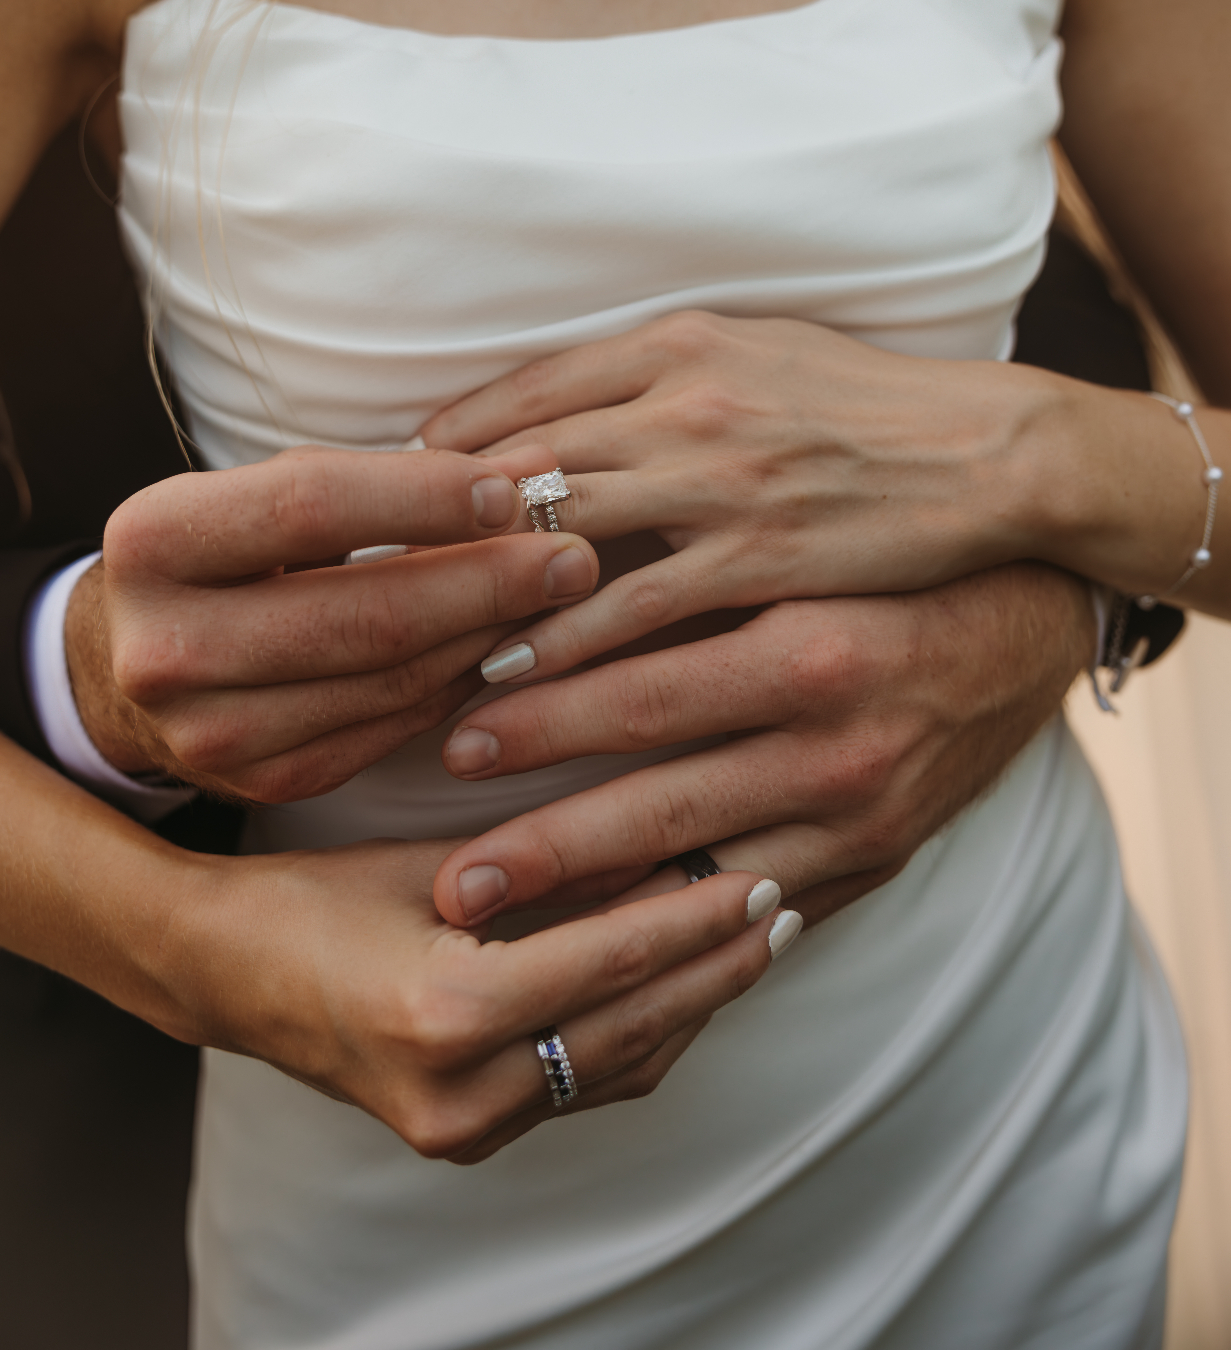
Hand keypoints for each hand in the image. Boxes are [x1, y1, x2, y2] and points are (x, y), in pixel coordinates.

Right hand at [67, 444, 598, 801]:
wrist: (131, 660)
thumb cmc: (228, 550)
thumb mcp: (270, 494)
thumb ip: (391, 479)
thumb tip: (533, 464)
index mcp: (154, 540)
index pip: (312, 506)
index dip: (425, 497)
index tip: (515, 489)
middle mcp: (165, 646)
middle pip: (364, 612)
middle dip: (488, 581)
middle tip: (576, 554)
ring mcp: (211, 731)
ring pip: (390, 680)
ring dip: (489, 634)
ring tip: (558, 594)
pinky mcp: (262, 783)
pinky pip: (391, 728)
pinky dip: (459, 682)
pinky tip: (504, 645)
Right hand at [179, 838, 794, 1162]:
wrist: (225, 976)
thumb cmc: (315, 895)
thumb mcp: (437, 862)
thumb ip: (547, 864)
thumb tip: (663, 839)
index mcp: (447, 1012)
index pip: (614, 958)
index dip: (699, 914)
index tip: (764, 871)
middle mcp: (461, 1090)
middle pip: (633, 1023)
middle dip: (717, 963)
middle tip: (786, 903)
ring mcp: (464, 1129)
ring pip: (620, 1066)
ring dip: (692, 1003)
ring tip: (754, 941)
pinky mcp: (466, 1138)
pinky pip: (583, 1088)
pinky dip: (641, 1034)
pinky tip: (682, 983)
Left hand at [423, 310, 1058, 676]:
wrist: (984, 450)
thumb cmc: (864, 401)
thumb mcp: (755, 349)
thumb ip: (658, 370)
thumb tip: (560, 405)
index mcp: (680, 342)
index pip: (529, 388)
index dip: (448, 441)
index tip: (388, 486)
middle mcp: (684, 399)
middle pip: (522, 458)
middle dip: (434, 520)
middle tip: (362, 570)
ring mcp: (717, 479)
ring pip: (561, 535)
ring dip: (478, 589)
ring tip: (411, 637)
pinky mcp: (755, 556)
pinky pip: (632, 605)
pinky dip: (560, 640)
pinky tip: (506, 673)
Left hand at [430, 562, 1096, 928]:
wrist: (1029, 618)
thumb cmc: (882, 555)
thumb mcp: (788, 532)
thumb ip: (676, 551)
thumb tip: (529, 541)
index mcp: (808, 639)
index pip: (644, 683)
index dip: (539, 712)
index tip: (447, 733)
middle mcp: (836, 738)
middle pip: (660, 795)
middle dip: (545, 841)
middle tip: (448, 876)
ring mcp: (858, 812)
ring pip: (701, 869)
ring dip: (588, 898)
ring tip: (483, 907)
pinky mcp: (873, 858)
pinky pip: (757, 913)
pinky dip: (672, 928)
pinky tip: (596, 944)